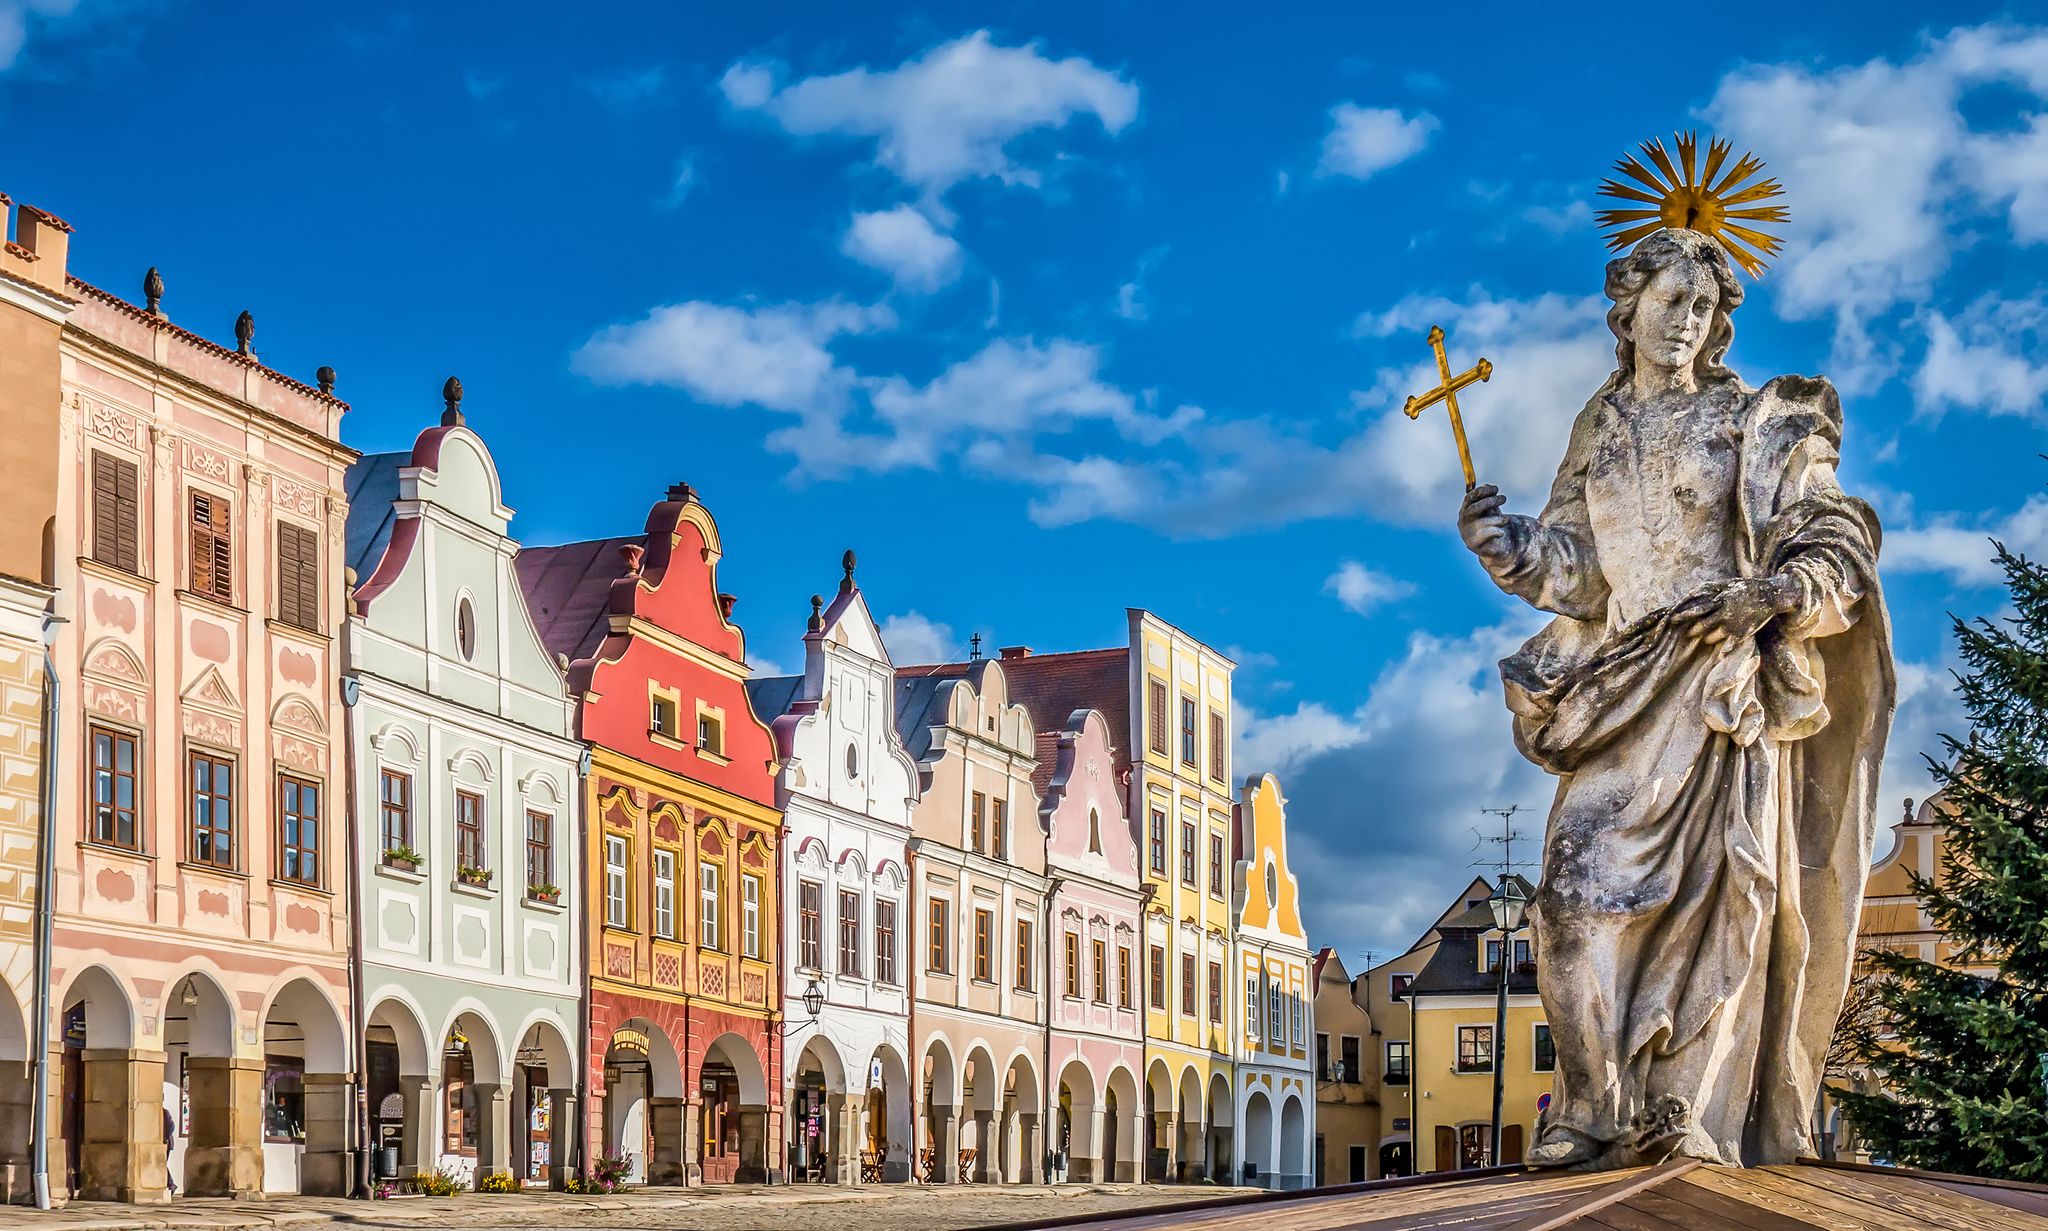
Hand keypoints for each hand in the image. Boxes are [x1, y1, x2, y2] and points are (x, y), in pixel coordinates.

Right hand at [1459, 484, 1517, 571]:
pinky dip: (1497, 531)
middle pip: (1473, 509)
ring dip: (1496, 518)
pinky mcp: (1473, 545)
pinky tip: (1501, 532)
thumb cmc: (1493, 526)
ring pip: (1480, 522)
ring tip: (1506, 519)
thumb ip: (1488, 498)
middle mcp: (1463, 522)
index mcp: (1466, 511)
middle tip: (1503, 498)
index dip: (1482, 491)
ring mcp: (1466, 534)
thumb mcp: (1491, 509)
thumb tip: (1486, 486)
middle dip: (1490, 502)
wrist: (1497, 548)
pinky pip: (1486, 535)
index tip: (1496, 489)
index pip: (1470, 498)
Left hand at [1671, 575, 1799, 643]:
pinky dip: (1721, 650)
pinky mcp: (1742, 634)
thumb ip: (1709, 588)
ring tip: (1704, 638)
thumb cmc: (1747, 588)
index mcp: (1719, 601)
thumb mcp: (1727, 584)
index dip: (1683, 616)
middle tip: (1687, 633)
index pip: (1697, 610)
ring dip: (1706, 638)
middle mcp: (1724, 614)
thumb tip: (1691, 592)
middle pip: (1701, 626)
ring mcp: (1733, 626)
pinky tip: (1718, 653)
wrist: (1771, 596)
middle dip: (1692, 631)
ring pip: (1711, 637)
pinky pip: (1727, 646)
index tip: (1671, 620)